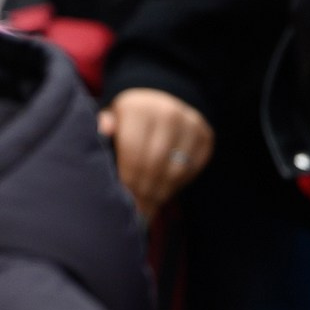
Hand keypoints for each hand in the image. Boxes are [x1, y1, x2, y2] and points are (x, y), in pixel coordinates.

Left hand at [98, 87, 213, 219]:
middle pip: (154, 163)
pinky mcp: (206, 134)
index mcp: (137, 108)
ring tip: (148, 206)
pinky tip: (164, 192)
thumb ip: (105, 126)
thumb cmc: (128, 117)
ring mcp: (190, 123)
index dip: (127, 178)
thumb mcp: (111, 117)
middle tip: (136, 210)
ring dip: (161, 192)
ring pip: (176, 169)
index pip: (132, 152)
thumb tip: (103, 129)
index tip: (122, 197)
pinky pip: (193, 168)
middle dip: (143, 190)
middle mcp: (167, 113)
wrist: (161, 99)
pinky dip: (179, 184)